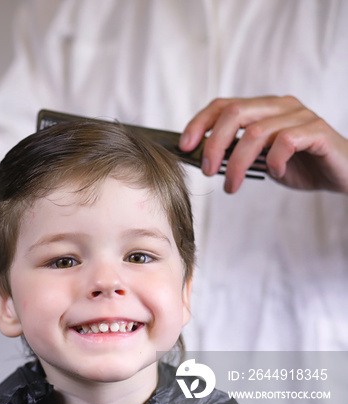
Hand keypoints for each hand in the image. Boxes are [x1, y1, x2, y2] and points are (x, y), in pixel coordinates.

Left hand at [180, 96, 347, 193]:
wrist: (342, 174)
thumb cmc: (299, 165)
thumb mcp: (259, 158)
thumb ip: (236, 151)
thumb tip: (201, 156)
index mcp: (262, 108)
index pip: (223, 105)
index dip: (199, 123)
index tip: (184, 146)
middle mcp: (279, 105)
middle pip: (234, 113)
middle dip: (213, 144)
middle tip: (208, 171)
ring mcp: (300, 116)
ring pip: (255, 132)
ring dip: (237, 163)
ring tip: (232, 185)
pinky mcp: (317, 131)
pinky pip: (286, 141)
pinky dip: (273, 160)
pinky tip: (274, 172)